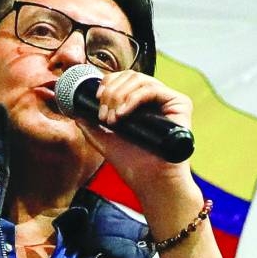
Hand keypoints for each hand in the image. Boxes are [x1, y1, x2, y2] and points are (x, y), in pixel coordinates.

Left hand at [74, 70, 195, 202]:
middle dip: (110, 92)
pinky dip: (132, 99)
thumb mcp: (105, 140)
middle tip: (104, 115)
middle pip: (130, 75)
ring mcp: (169, 100)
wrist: (151, 182)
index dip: (107, 83)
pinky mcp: (180, 103)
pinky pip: (151, 89)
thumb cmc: (134, 164)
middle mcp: (157, 99)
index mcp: (141, 104)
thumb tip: (75, 110)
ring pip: (139, 79)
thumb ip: (91, 125)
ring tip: (112, 119)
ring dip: (118, 96)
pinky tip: (122, 114)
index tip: (96, 99)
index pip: (124, 79)